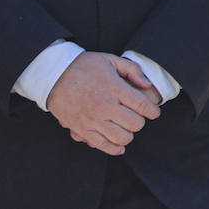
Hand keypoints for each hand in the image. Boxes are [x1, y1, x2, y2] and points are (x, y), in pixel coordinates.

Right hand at [46, 52, 161, 155]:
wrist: (54, 75)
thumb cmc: (84, 66)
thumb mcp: (110, 60)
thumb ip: (132, 70)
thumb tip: (147, 85)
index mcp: (114, 88)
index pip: (142, 106)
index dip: (153, 111)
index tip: (154, 112)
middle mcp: (105, 106)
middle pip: (135, 124)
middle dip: (140, 121)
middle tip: (137, 117)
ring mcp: (93, 120)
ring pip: (121, 138)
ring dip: (128, 134)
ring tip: (127, 128)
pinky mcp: (82, 129)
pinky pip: (102, 145)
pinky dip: (114, 148)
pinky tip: (119, 145)